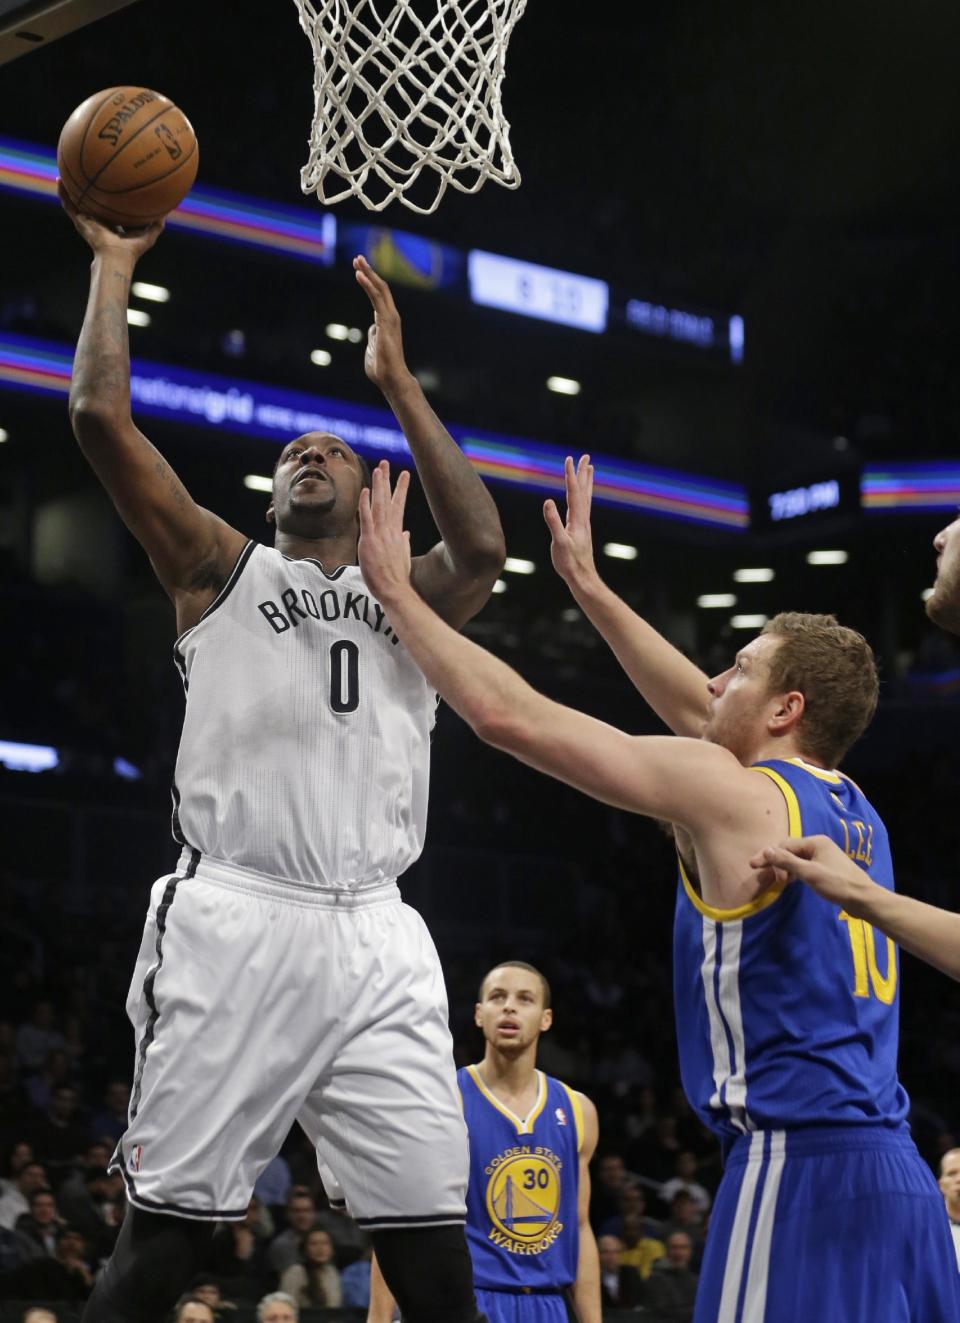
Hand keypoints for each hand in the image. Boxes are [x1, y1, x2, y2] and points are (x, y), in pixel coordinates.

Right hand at [59, 180, 163, 262]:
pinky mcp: (79, 221)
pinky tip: (60, 180)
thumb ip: (157, 224)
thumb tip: (166, 211)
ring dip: (71, 188)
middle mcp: (98, 221)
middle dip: (88, 190)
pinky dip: (63, 193)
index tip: (110, 184)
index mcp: (112, 223)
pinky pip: (68, 204)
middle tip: (87, 173)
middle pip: (91, 202)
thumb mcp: (149, 234)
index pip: (109, 208)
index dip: (108, 198)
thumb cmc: (132, 250)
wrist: (117, 256)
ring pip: (76, 201)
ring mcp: (87, 220)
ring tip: (66, 172)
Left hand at [353, 255, 414, 398]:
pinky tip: (359, 274)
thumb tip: (372, 329)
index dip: (369, 282)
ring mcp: (390, 318)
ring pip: (380, 289)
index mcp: (386, 321)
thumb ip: (373, 336)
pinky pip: (376, 298)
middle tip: (357, 258)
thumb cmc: (381, 369)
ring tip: (357, 260)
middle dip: (369, 271)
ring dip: (368, 273)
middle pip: (380, 288)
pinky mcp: (387, 321)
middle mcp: (390, 316)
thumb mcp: (373, 347)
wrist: (390, 379)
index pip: (378, 296)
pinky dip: (368, 285)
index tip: (358, 271)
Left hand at [358, 461, 412, 605]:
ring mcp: (380, 534)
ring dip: (379, 485)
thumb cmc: (398, 577)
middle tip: (386, 463)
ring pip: (379, 504)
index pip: (399, 506)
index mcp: (397, 533)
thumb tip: (406, 534)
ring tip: (380, 468)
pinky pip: (366, 518)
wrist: (395, 589)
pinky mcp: (369, 541)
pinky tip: (366, 491)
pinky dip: (366, 504)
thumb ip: (404, 542)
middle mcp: (390, 530)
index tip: (404, 474)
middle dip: (388, 480)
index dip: (400, 489)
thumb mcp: (403, 556)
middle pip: (389, 500)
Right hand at [543, 455, 598, 589]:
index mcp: (577, 519)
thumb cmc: (569, 562)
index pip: (573, 492)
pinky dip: (583, 496)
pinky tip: (580, 497)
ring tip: (589, 469)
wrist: (582, 577)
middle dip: (583, 473)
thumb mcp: (559, 542)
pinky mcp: (581, 529)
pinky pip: (583, 506)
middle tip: (586, 457)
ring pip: (585, 497)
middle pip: (583, 491)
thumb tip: (547, 501)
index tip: (568, 459)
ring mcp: (583, 523)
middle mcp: (583, 518)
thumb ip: (553, 522)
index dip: (570, 475)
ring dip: (586, 482)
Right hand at [749, 835, 870, 911]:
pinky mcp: (826, 869)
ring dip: (784, 868)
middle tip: (763, 874)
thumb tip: (766, 850)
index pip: (784, 845)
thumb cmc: (837, 884)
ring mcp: (823, 857)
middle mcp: (818, 845)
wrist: (863, 899)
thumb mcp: (809, 873)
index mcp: (815, 842)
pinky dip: (794, 872)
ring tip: (777, 881)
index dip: (769, 856)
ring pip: (796, 859)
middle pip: (789, 850)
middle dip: (776, 862)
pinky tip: (790, 881)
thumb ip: (786, 861)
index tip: (754, 867)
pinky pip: (804, 866)